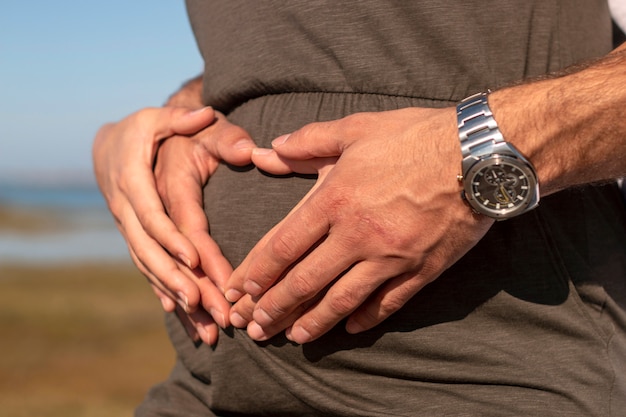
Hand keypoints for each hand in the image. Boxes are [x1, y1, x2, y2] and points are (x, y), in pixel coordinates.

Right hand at [93, 107, 254, 343]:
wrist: (113, 145)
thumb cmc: (146, 130)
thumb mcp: (162, 117)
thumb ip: (188, 120)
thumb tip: (211, 117)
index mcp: (135, 179)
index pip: (156, 215)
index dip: (174, 240)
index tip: (197, 263)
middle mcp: (128, 211)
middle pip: (152, 253)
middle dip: (181, 284)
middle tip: (211, 310)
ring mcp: (130, 230)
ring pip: (150, 269)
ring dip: (177, 299)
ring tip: (207, 329)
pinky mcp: (137, 241)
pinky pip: (150, 271)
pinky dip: (166, 294)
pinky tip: (184, 319)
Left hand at [226, 107, 494, 342]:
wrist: (480, 154)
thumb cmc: (415, 137)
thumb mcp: (356, 129)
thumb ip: (308, 142)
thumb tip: (268, 150)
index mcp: (335, 200)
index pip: (282, 246)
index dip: (256, 272)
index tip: (237, 290)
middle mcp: (358, 235)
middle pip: (305, 281)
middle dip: (274, 307)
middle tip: (253, 327)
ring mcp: (391, 258)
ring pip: (341, 300)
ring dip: (312, 322)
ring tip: (291, 336)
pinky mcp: (421, 270)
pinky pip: (388, 303)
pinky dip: (365, 318)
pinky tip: (348, 328)